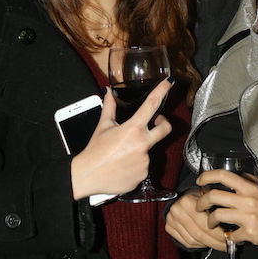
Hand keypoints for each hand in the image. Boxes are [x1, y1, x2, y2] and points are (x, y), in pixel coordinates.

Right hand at [71, 80, 172, 199]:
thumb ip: (110, 107)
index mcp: (133, 129)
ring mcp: (145, 161)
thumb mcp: (103, 126)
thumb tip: (108, 92)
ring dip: (140, 148)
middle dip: (163, 123)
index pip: (152, 105)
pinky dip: (136, 164)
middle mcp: (142, 144)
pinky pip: (143, 166)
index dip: (162, 91)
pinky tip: (123, 165)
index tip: (169, 82)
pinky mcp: (144, 174)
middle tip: (155, 123)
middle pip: (165, 129)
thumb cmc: (95, 151)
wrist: (88, 176)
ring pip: (149, 150)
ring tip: (123, 153)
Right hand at [165, 189, 228, 251]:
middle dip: (215, 242)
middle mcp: (177, 211)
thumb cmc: (199, 196)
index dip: (219, 234)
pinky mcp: (169, 228)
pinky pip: (186, 242)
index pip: (205, 224)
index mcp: (188, 201)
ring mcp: (171, 220)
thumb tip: (232, 229)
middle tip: (228, 246)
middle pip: (199, 234)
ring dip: (208, 245)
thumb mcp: (209, 196)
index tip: (230, 238)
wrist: (181, 196)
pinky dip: (199, 245)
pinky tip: (208, 243)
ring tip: (220, 245)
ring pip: (192, 240)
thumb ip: (217, 208)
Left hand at [195, 169, 257, 252]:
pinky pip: (230, 235)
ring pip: (217, 215)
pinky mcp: (249, 232)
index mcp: (251, 188)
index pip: (224, 175)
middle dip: (201, 202)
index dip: (208, 176)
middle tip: (200, 207)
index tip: (200, 181)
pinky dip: (228, 238)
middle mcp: (247, 200)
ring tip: (212, 224)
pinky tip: (232, 238)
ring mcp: (247, 216)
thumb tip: (241, 176)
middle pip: (214, 195)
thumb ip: (254, 183)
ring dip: (210, 221)